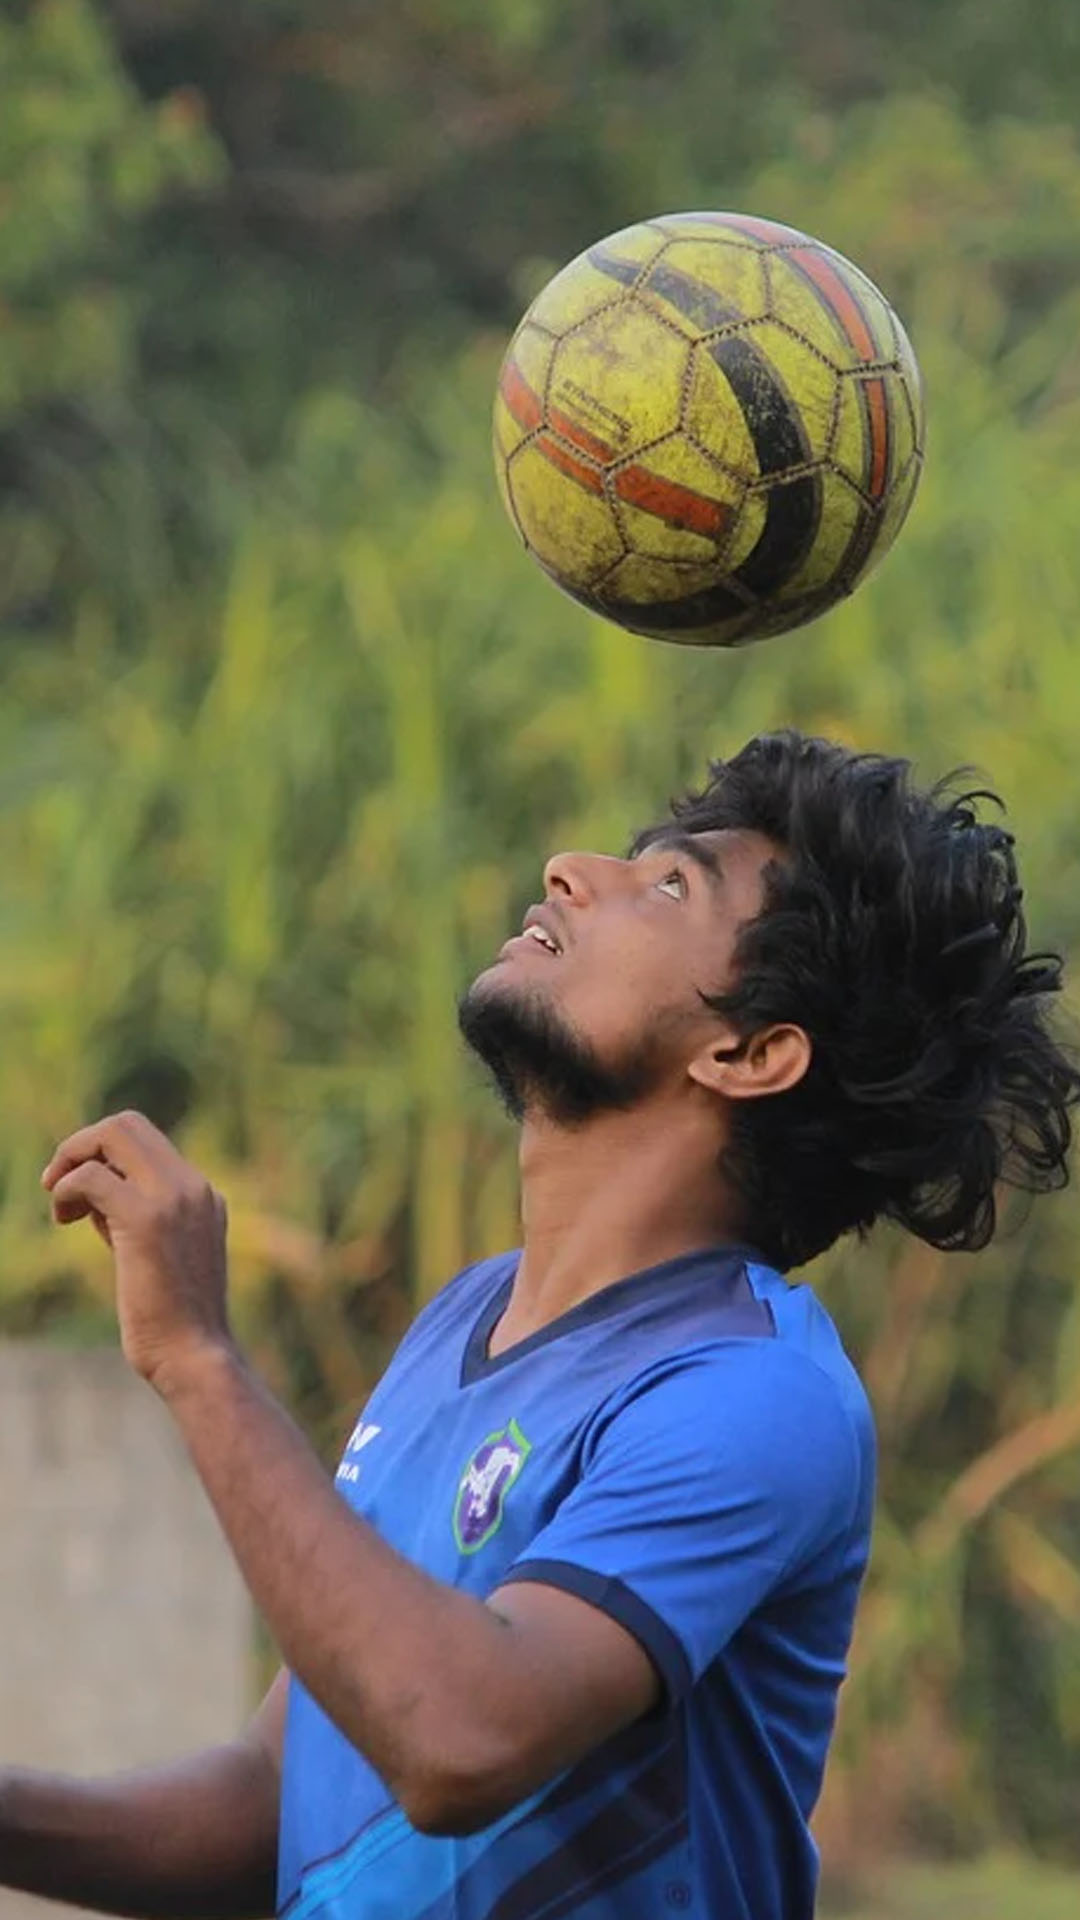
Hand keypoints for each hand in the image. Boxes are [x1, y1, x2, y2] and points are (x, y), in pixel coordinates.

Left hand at [41, 1111, 232, 1390]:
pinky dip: (67, 1191)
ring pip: (113, 1133)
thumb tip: (91, 1195)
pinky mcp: (147, 1218)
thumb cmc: (172, 1322)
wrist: (195, 1356)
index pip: (145, 1142)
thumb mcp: (157, 1257)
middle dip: (81, 1145)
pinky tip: (64, 1220)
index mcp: (202, 1194)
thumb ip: (135, 1218)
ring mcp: (174, 1198)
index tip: (82, 1196)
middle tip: (57, 1185)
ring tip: (61, 1210)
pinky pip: (92, 1177)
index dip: (103, 1158)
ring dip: (71, 1162)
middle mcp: (193, 1186)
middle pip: (128, 1123)